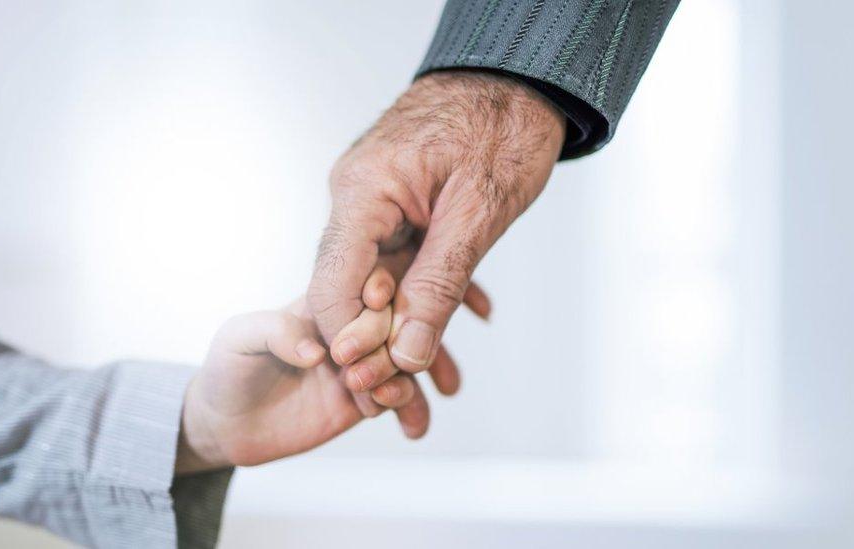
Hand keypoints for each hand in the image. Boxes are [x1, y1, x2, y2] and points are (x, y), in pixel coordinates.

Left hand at [175, 271, 418, 472]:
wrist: (226, 426)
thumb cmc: (227, 369)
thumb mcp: (238, 338)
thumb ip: (275, 332)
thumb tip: (315, 350)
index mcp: (324, 302)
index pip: (364, 285)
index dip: (377, 291)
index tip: (375, 306)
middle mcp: (350, 331)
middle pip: (394, 321)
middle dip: (394, 341)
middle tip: (367, 370)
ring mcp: (361, 365)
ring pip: (406, 358)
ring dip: (409, 375)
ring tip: (387, 397)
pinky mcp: (365, 400)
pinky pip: (401, 398)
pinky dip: (412, 407)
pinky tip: (408, 423)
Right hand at [309, 70, 564, 382]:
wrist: (521, 77)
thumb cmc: (504, 128)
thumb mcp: (479, 214)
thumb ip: (439, 285)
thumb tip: (406, 354)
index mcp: (361, 191)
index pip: (332, 283)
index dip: (350, 342)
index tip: (378, 387)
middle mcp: (356, 195)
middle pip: (351, 287)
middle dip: (381, 344)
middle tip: (411, 397)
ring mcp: (374, 197)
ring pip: (381, 277)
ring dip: (412, 323)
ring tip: (446, 377)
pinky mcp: (398, 200)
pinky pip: (403, 256)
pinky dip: (430, 289)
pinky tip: (471, 314)